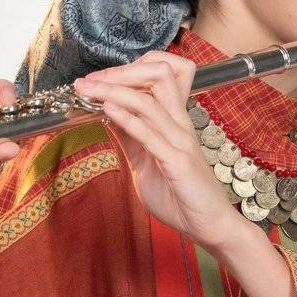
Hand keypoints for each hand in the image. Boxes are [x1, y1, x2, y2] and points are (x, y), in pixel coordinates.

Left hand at [74, 52, 239, 253]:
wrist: (208, 225)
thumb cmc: (181, 196)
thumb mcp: (146, 163)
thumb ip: (131, 139)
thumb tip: (109, 118)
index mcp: (175, 121)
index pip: (158, 77)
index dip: (126, 71)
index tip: (97, 80)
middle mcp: (179, 124)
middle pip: (157, 76)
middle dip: (119, 72)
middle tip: (89, 80)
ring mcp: (180, 141)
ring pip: (148, 101)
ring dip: (113, 91)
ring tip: (88, 89)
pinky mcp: (177, 162)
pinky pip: (150, 134)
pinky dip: (126, 118)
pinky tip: (106, 110)